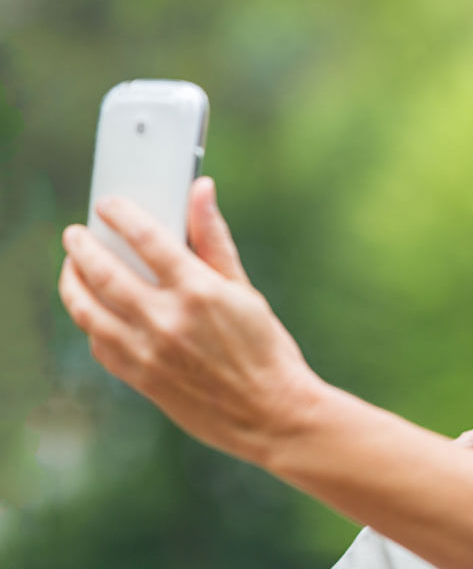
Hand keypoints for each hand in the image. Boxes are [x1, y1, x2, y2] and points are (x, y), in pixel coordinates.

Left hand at [58, 177, 324, 464]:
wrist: (270, 413)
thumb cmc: (266, 350)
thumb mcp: (245, 291)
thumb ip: (215, 239)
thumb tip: (201, 189)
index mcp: (199, 290)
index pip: (145, 237)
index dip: (120, 214)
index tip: (108, 205)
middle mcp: (167, 319)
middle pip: (102, 271)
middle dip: (81, 246)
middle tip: (75, 234)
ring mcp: (148, 352)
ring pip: (87, 309)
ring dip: (71, 282)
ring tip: (72, 268)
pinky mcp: (139, 378)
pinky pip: (98, 343)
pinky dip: (90, 322)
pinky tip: (94, 311)